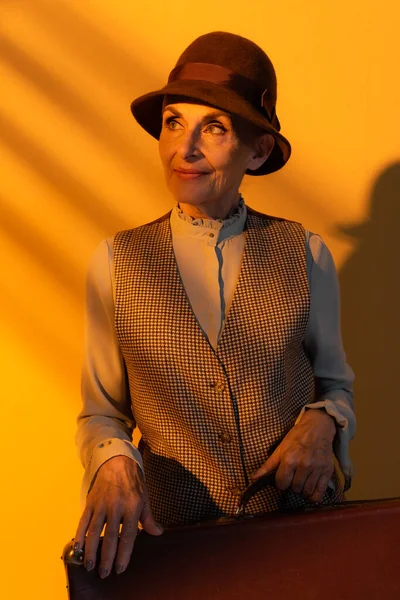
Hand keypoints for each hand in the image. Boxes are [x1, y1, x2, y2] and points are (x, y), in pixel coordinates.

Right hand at [73, 455, 162, 577]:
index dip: (124, 553)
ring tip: (90, 566)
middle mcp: (116, 505)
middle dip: (107, 557)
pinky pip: (84, 520)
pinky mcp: (91, 501)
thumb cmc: (133, 482)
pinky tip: (78, 548)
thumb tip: (157, 533)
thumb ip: (149, 518)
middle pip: (111, 536)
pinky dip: (80, 535)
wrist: (116, 461)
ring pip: (95, 531)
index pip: (128, 535)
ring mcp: (101, 503)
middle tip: (105, 573)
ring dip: (92, 550)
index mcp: (132, 506)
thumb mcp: (144, 498)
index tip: (121, 568)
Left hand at [251, 409, 335, 503]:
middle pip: (294, 489)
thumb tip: (254, 478)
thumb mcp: (280, 448)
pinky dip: (313, 496)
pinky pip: (319, 494)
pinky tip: (310, 490)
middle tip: (293, 478)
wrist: (318, 428)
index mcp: (289, 459)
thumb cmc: (297, 437)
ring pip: (306, 492)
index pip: (281, 484)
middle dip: (292, 486)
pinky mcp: (327, 472)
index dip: (281, 482)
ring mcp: (316, 469)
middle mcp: (303, 465)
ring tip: (301, 483)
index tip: (283, 477)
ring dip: (302, 491)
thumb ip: (268, 465)